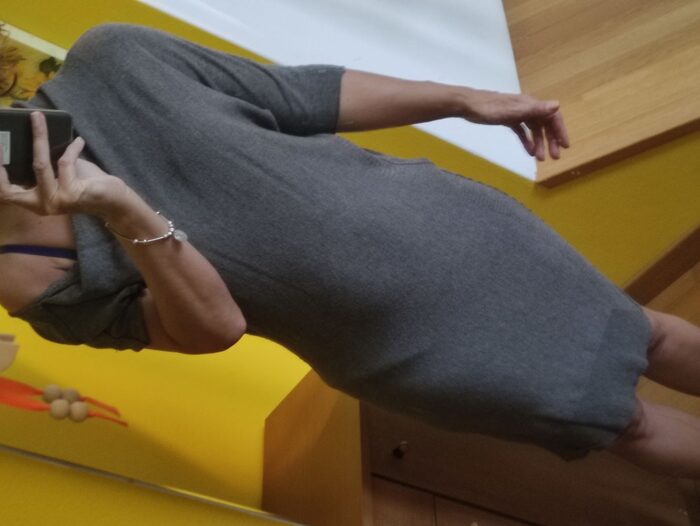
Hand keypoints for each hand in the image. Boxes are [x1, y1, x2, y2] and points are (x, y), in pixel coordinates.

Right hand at [0, 111, 125, 216]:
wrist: (115, 200)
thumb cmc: (85, 184)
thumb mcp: (59, 173)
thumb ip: (42, 162)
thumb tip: (31, 130)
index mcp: (34, 202)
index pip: (4, 193)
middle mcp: (42, 205)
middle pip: (8, 188)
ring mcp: (56, 202)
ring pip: (39, 164)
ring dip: (39, 136)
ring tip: (38, 117)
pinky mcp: (72, 194)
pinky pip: (64, 162)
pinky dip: (71, 148)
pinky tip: (79, 141)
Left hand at [462, 88, 569, 160]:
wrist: (468, 105)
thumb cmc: (489, 108)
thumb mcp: (513, 111)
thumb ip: (535, 110)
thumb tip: (557, 105)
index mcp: (530, 104)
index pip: (552, 117)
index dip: (560, 131)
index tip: (565, 146)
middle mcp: (527, 108)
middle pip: (544, 124)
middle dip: (551, 141)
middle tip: (554, 157)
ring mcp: (517, 113)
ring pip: (533, 129)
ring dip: (539, 143)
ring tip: (540, 158)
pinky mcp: (508, 119)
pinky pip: (521, 131)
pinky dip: (526, 141)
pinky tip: (529, 152)